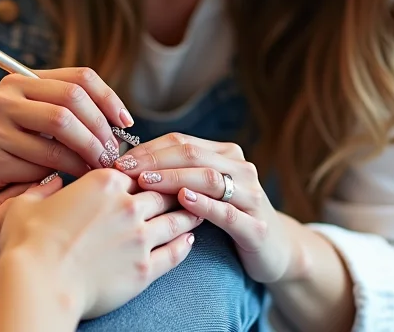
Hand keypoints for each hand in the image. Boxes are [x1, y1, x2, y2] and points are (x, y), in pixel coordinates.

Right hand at [0, 67, 132, 212]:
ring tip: (98, 172)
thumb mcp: (33, 121)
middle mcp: (4, 97)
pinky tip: (69, 184)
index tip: (125, 123)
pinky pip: (40, 166)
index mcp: (20, 81)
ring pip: (58, 138)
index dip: (109, 99)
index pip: (78, 78)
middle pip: (70, 105)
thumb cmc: (8, 149)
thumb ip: (65, 113)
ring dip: (86, 158)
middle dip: (99, 132)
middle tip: (113, 156)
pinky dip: (62, 176)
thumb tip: (118, 123)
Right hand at [0, 169, 200, 318]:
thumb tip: (52, 183)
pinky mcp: (145, 269)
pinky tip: (190, 241)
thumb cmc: (27, 243)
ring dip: (188, 214)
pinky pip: (174, 254)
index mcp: (103, 182)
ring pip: (175, 220)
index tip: (149, 175)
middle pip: (162, 192)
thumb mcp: (27, 204)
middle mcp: (128, 205)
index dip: (143, 172)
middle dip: (174, 189)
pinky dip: (185, 246)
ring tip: (197, 211)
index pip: (135, 171)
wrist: (39, 283)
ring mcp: (140, 238)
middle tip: (186, 188)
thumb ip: (44, 189)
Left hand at [115, 133, 291, 283]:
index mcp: (226, 155)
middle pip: (192, 155)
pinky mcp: (255, 226)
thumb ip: (177, 174)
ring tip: (145, 181)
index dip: (148, 148)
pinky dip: (204, 204)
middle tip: (124, 168)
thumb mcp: (205, 191)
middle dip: (154, 160)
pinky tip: (183, 200)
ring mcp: (251, 196)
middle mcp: (241, 169)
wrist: (274, 251)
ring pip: (208, 178)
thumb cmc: (228, 218)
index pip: (181, 142)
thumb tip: (128, 163)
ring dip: (173, 177)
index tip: (118, 159)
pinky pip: (226, 212)